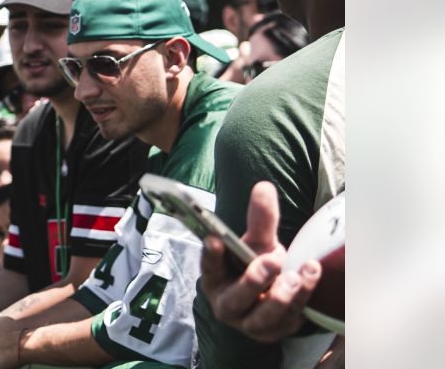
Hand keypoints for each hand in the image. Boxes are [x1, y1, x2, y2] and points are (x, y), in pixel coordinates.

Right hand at [200, 182, 321, 342]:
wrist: (274, 294)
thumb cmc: (258, 265)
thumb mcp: (257, 243)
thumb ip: (260, 219)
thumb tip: (264, 187)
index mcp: (215, 280)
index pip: (208, 268)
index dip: (211, 255)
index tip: (215, 239)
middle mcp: (229, 306)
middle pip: (235, 301)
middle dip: (253, 281)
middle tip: (272, 260)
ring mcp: (252, 324)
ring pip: (264, 317)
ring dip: (282, 296)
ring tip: (297, 274)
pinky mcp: (277, 333)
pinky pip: (289, 322)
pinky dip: (302, 301)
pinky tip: (310, 279)